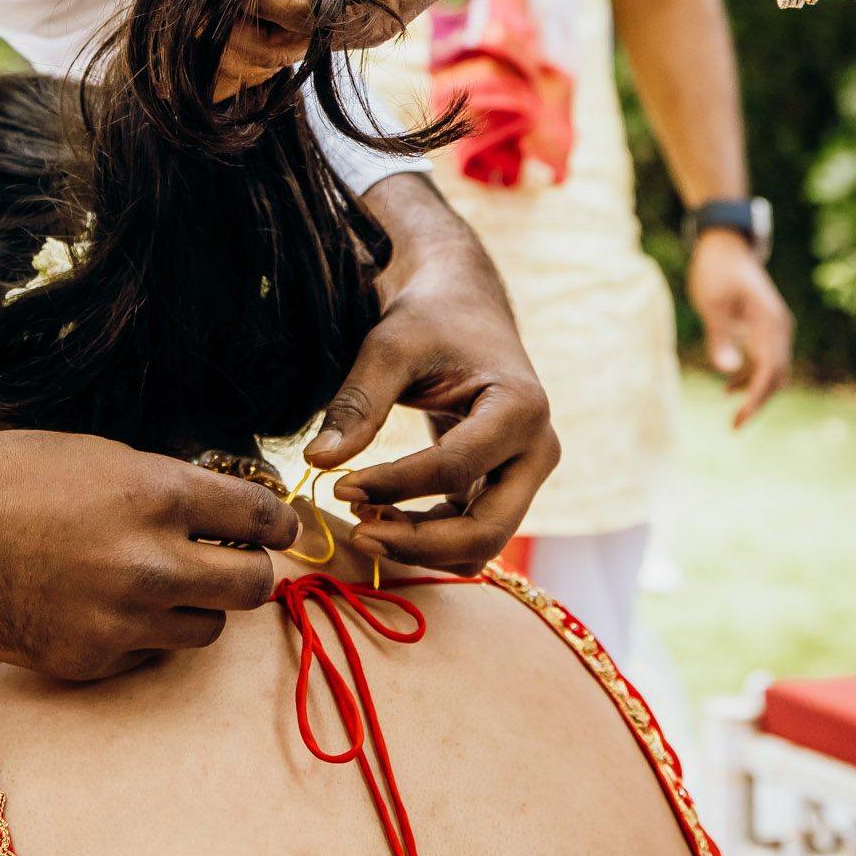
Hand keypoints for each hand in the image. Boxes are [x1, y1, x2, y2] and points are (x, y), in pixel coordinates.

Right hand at [0, 430, 297, 679]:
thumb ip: (170, 490)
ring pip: (207, 629)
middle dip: (248, 573)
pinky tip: (97, 604)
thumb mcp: (103, 458)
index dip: (278, 525)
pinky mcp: (88, 660)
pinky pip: (148, 653)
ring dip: (193, 606)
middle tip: (230, 564)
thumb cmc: (11, 475)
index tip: (276, 531)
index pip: (261, 520)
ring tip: (151, 582)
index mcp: (158, 495)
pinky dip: (138, 633)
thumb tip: (228, 516)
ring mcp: (119, 619)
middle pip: (253, 586)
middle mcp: (149, 562)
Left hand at [303, 173, 559, 569]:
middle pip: (486, 530)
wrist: (464, 307)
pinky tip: (383, 518)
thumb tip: (317, 462)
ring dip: (422, 548)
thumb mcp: (390, 348)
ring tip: (364, 525)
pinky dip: (429, 541)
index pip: (454, 468)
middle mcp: (538, 449)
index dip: (393, 486)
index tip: (338, 485)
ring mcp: (526, 474)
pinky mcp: (505, 486)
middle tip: (357, 533)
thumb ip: (357, 405)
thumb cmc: (429, 319)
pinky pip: (473, 535)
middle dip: (417, 542)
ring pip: (482, 545)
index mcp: (520, 408)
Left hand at [688, 229, 793, 425]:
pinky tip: (728, 388)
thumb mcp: (711, 302)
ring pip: (773, 369)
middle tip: (735, 425)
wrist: (727, 246)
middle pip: (777, 374)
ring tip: (733, 415)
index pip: (770, 369)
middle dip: (759, 401)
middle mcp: (779, 327)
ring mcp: (775, 327)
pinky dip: (751, 376)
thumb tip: (726, 371)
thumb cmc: (716, 271)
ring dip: (756, 391)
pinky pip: (765, 359)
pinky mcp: (766, 328)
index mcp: (769, 322)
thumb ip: (719, 335)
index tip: (741, 419)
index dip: (758, 398)